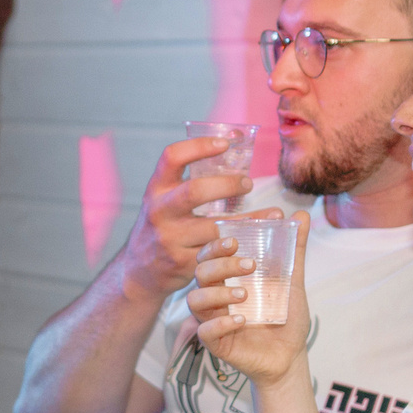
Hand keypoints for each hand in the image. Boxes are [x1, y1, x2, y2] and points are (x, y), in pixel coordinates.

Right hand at [113, 136, 249, 301]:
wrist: (138, 270)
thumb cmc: (162, 225)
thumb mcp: (164, 199)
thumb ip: (189, 179)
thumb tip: (234, 145)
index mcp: (156, 189)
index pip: (172, 157)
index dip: (199, 146)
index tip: (226, 143)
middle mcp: (159, 211)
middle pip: (195, 191)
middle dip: (227, 185)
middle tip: (248, 183)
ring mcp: (170, 239)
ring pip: (214, 228)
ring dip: (249, 220)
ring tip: (274, 214)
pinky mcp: (183, 263)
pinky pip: (218, 252)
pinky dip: (243, 246)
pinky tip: (262, 240)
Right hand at [186, 212, 310, 387]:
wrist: (290, 355)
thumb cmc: (285, 317)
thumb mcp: (292, 281)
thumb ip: (294, 250)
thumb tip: (302, 215)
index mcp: (228, 278)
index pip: (210, 254)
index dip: (216, 244)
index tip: (236, 238)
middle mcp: (216, 296)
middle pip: (200, 272)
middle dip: (221, 265)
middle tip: (249, 264)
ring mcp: (213, 320)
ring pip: (196, 300)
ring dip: (218, 293)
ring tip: (245, 294)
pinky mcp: (217, 343)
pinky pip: (206, 331)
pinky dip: (220, 323)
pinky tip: (242, 320)